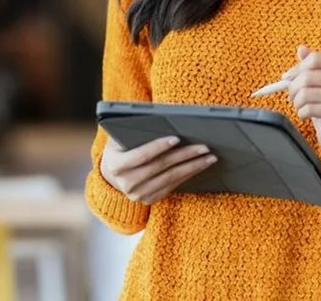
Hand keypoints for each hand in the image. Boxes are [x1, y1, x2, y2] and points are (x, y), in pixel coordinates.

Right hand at [100, 135, 216, 203]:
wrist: (111, 174)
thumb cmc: (119, 147)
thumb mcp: (119, 137)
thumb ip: (133, 131)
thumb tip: (160, 119)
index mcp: (115, 165)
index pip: (141, 155)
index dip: (158, 147)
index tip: (177, 138)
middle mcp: (126, 183)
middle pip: (160, 167)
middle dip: (184, 156)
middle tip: (204, 147)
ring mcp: (137, 194)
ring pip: (170, 178)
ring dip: (192, 167)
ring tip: (209, 157)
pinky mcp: (149, 200)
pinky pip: (172, 187)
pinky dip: (187, 176)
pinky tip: (199, 166)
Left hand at [284, 45, 320, 156]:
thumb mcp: (319, 79)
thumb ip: (311, 63)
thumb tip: (301, 49)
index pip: (315, 59)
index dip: (297, 68)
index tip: (288, 77)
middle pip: (307, 76)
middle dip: (293, 87)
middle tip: (292, 95)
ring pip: (305, 94)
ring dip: (296, 102)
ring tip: (300, 105)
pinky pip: (309, 109)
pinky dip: (301, 112)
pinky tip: (306, 114)